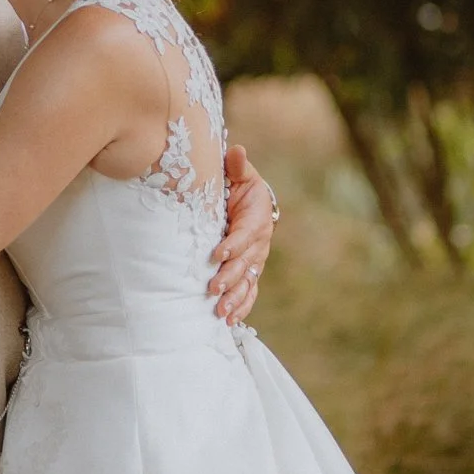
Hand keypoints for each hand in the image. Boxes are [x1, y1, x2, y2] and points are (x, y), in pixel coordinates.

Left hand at [211, 144, 276, 324]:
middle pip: (246, 263)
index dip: (233, 244)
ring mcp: (256, 260)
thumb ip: (236, 166)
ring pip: (248, 282)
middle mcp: (260, 242)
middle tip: (212, 289)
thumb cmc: (240, 185)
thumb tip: (235, 151)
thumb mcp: (240, 173)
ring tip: (219, 312)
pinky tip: (228, 321)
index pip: (246, 233)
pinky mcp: (251, 272)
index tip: (217, 254)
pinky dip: (241, 307)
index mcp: (258, 217)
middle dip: (230, 277)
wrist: (252, 202)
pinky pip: (249, 292)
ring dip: (235, 298)